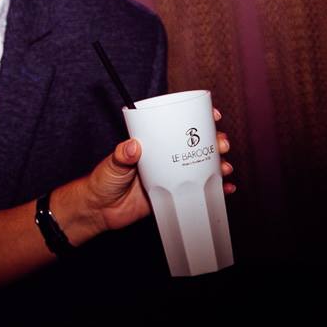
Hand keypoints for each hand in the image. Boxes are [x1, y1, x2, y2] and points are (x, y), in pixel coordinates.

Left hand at [80, 106, 237, 234]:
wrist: (100, 211)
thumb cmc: (103, 181)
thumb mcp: (112, 164)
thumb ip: (122, 155)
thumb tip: (133, 146)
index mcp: (152, 145)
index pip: (177, 126)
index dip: (197, 119)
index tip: (212, 116)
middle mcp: (165, 158)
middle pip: (196, 146)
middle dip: (215, 142)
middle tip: (222, 144)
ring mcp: (171, 177)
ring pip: (202, 167)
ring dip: (219, 165)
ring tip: (226, 167)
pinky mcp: (174, 196)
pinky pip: (199, 191)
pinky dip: (214, 190)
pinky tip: (226, 189)